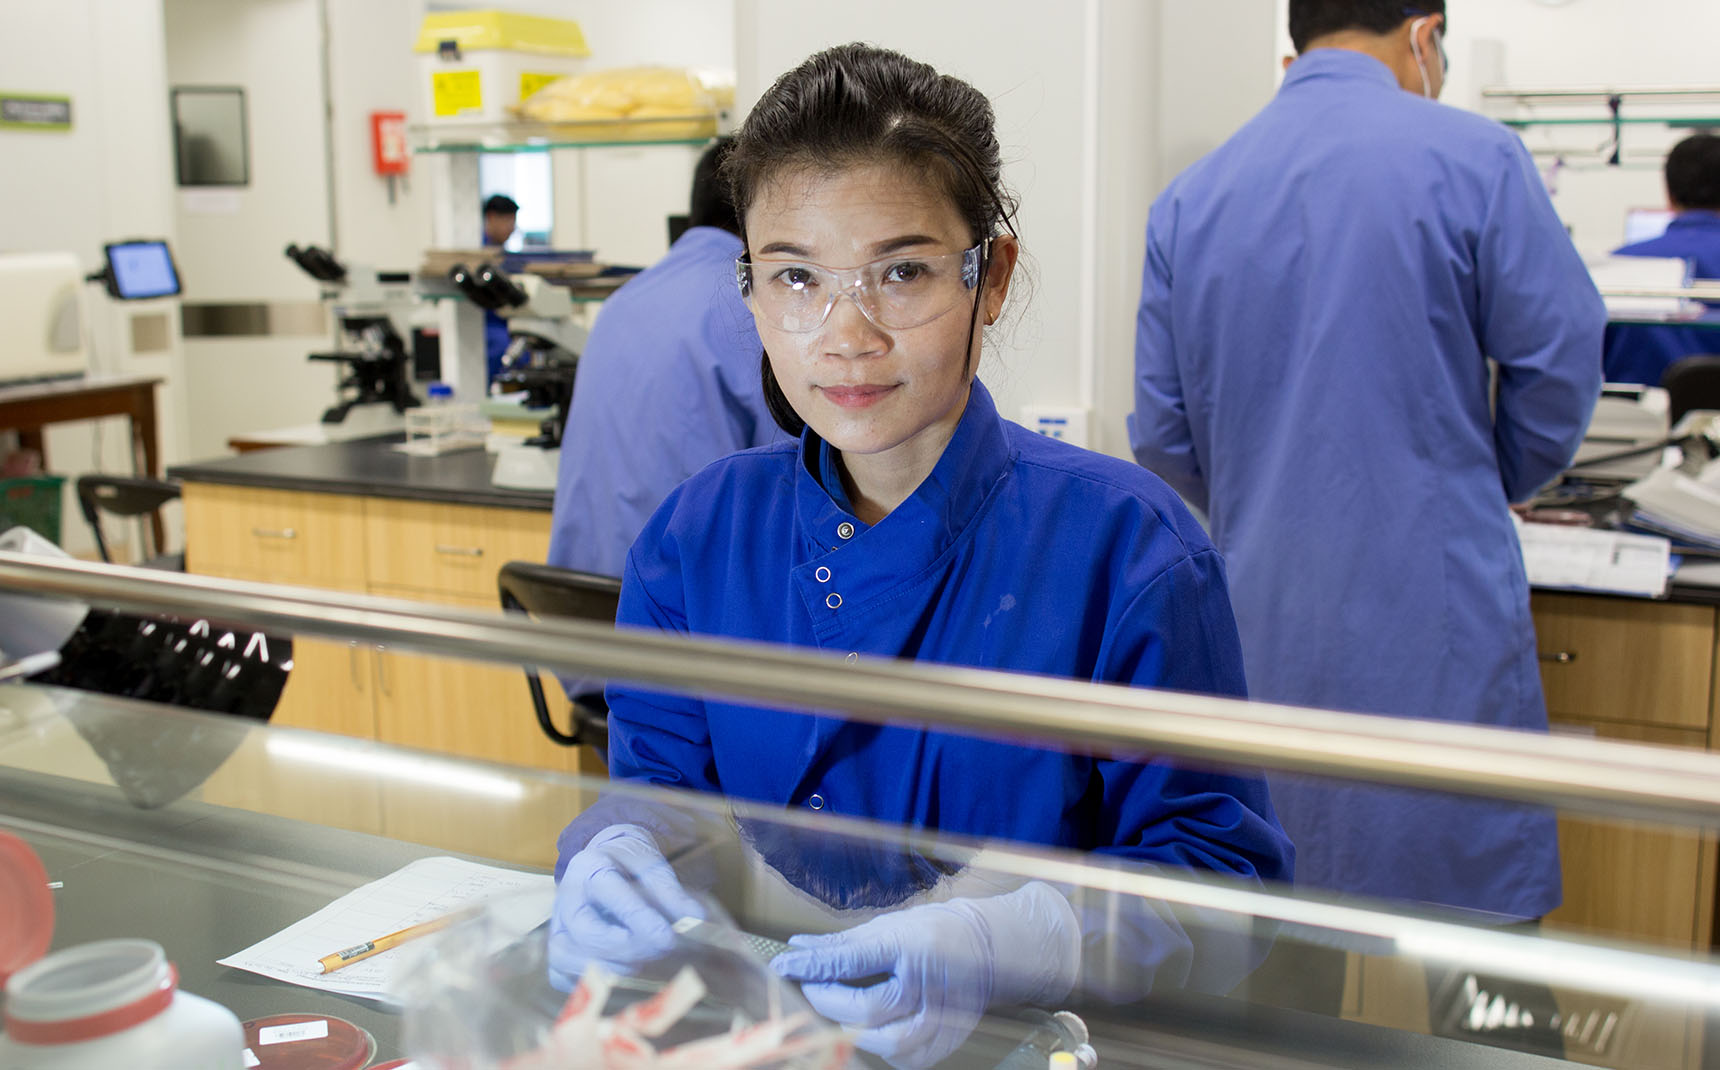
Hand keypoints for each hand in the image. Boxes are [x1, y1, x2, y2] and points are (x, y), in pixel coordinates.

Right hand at [548, 823, 705, 985]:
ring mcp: (556, 926)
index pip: (613, 895)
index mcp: (591, 867)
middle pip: (586, 931)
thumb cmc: (628, 866)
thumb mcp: (652, 866)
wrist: (604, 863)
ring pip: (566, 956)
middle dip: (624, 948)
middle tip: (657, 952)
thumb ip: (671, 893)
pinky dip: (590, 982)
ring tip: (640, 966)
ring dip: (608, 968)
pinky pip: (562, 976)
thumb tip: (696, 919)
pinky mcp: (555, 951)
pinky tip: (619, 977)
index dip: (641, 920)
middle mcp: (566, 897)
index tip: (667, 939)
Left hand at [772, 882, 1079, 1068]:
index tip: (783, 967)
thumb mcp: (889, 925)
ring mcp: (941, 1017)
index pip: (850, 960)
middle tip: (811, 990)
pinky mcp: (947, 1040)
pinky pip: (908, 1060)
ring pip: (888, 1043)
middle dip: (828, 1002)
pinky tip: (874, 1035)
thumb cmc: (935, 932)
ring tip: (840, 1014)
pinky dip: (884, 1051)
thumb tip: (797, 948)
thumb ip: (842, 943)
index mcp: (910, 946)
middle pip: (867, 1010)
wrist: (990, 950)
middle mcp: (927, 985)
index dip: (812, 966)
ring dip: (854, 1031)